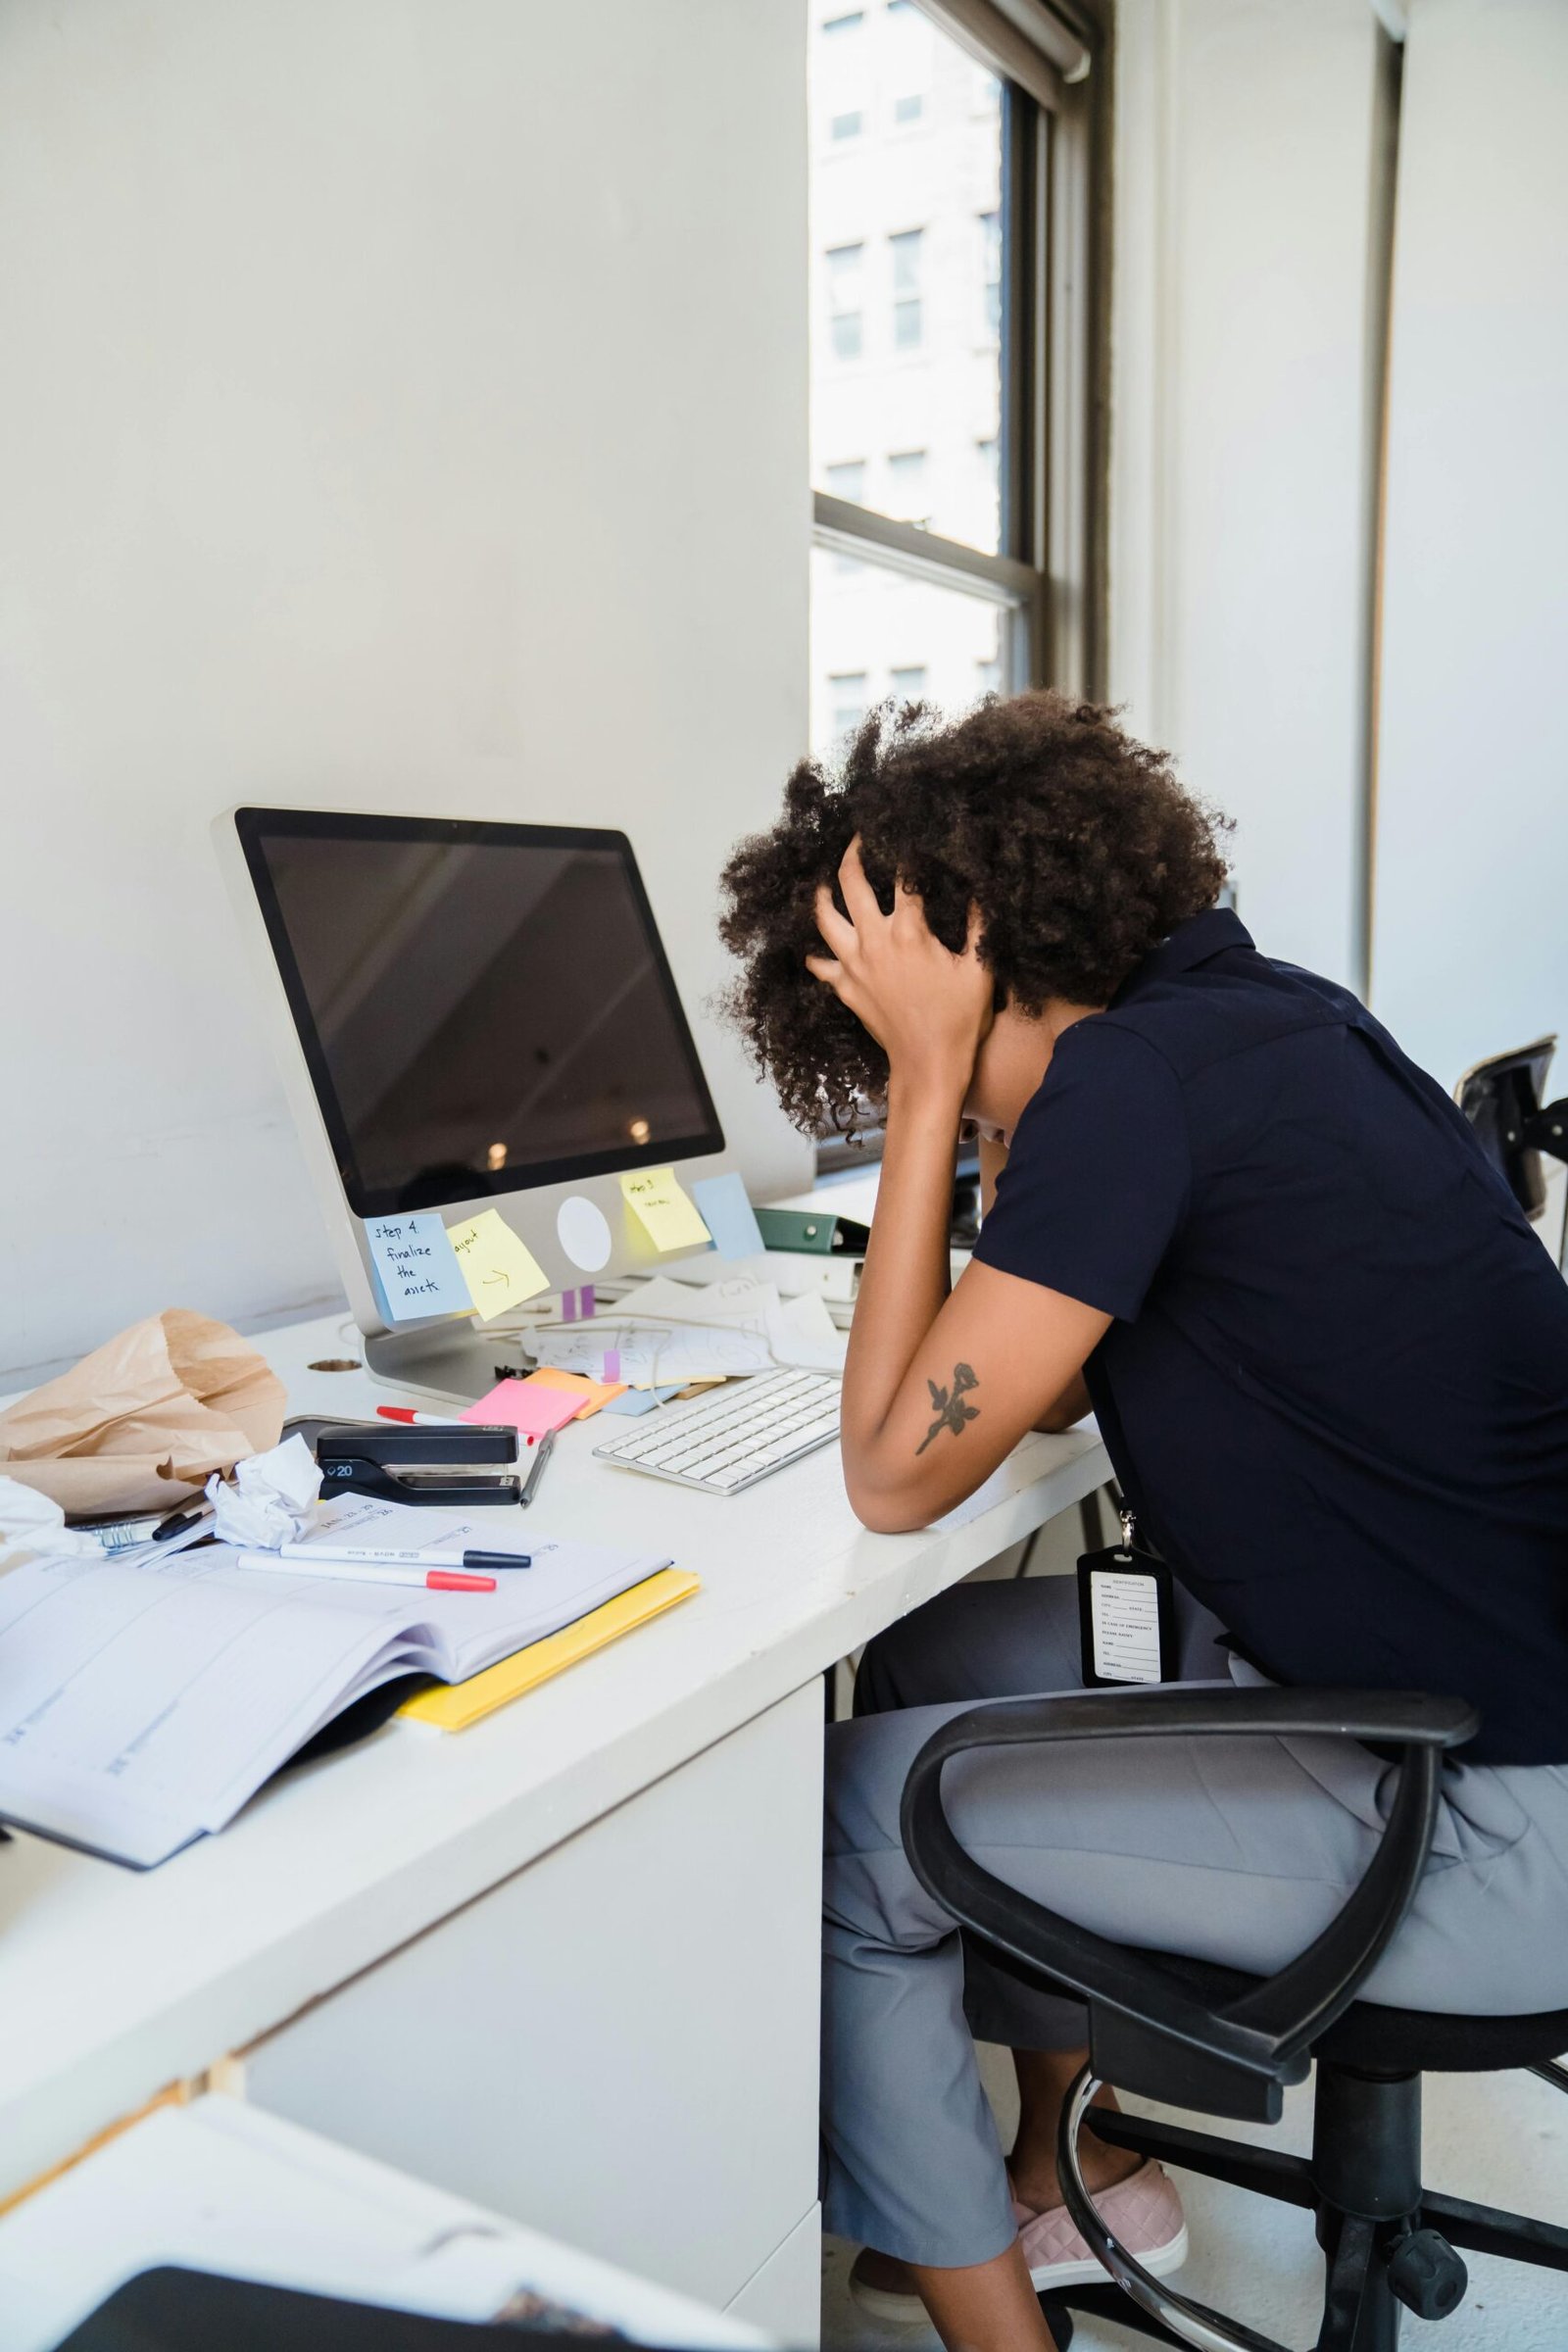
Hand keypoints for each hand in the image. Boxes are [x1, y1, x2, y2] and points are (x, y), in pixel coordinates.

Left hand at [806, 838, 991, 1103]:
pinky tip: (818, 948)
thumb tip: (982, 889)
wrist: (927, 1066)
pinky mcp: (845, 989)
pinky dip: (817, 953)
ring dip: (822, 895)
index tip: (904, 830)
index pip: (903, 876)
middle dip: (852, 854)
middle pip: (852, 883)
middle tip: (856, 840)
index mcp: (909, 931)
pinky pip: (821, 964)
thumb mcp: (981, 970)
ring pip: (825, 918)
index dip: (904, 849)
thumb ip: (980, 925)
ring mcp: (854, 965)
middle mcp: (874, 941)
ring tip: (824, 881)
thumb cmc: (959, 1020)